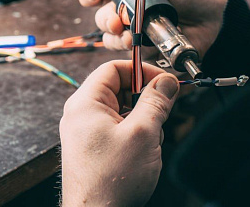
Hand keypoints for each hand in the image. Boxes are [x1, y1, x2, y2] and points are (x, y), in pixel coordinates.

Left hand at [60, 60, 179, 206]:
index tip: (164, 81)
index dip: (142, 70)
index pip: (114, 68)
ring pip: (123, 108)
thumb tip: (167, 82)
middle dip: (145, 97)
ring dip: (143, 118)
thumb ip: (156, 101)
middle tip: (163, 109)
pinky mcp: (96, 147)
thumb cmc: (111, 182)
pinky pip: (120, 126)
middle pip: (119, 87)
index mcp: (85, 104)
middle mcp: (83, 115)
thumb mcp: (143, 133)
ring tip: (150, 139)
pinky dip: (136, 132)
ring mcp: (88, 132)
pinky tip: (144, 150)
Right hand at [78, 0, 229, 57]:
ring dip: (115, 36)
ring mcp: (135, 32)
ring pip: (110, 38)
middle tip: (116, 20)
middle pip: (100, 18)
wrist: (215, 18)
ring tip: (128, 33)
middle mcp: (128, 11)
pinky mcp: (145, 50)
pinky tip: (138, 43)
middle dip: (104, 19)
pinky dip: (129, 49)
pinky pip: (127, 54)